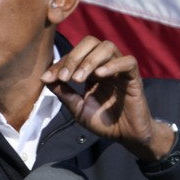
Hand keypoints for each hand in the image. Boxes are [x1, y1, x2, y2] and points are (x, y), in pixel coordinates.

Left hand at [40, 36, 173, 160]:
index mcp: (91, 70)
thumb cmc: (103, 122)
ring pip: (107, 47)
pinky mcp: (134, 78)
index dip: (59, 64)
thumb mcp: (78, 108)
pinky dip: (113, 65)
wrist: (126, 136)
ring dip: (89, 60)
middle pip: (90, 42)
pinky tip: (100, 74)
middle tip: (64, 77)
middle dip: (73, 57)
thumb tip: (44, 79)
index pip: (74, 56)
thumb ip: (64, 93)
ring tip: (78, 78)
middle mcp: (105, 65)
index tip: (47, 78)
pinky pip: (128, 62)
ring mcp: (120, 69)